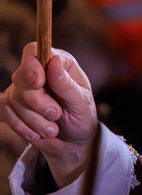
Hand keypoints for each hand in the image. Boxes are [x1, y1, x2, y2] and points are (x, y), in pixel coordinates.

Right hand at [0, 43, 97, 185]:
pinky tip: (36, 134)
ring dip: (34, 119)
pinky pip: (5, 111)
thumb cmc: (81, 117)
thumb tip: (54, 60)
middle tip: (56, 115)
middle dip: (37, 102)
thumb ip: (66, 84)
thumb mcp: (81, 102)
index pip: (34, 51)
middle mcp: (39, 73)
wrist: (73, 143)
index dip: (31, 66)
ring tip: (52, 129)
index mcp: (58, 64)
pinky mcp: (14, 107)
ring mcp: (24, 90)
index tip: (38, 84)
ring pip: (14, 98)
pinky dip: (20, 126)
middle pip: (21, 77)